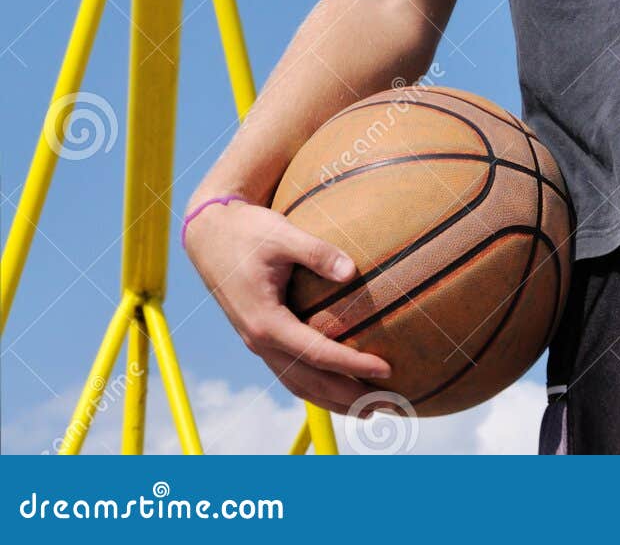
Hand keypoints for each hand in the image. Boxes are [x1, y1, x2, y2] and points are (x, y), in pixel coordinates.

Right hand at [184, 198, 390, 413]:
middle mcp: (260, 342)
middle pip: (310, 382)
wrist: (209, 235)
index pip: (317, 353)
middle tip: (388, 404)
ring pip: (299, 385)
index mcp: (266, 322)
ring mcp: (259, 344)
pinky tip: (336, 388)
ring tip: (369, 408)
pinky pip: (291, 372)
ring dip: (333, 400)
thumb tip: (352, 271)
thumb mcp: (281, 234)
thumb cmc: (247, 231)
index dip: (352, 365)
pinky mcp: (261, 338)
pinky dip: (316, 387)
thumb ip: (316, 252)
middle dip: (349, 397)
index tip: (385, 370)